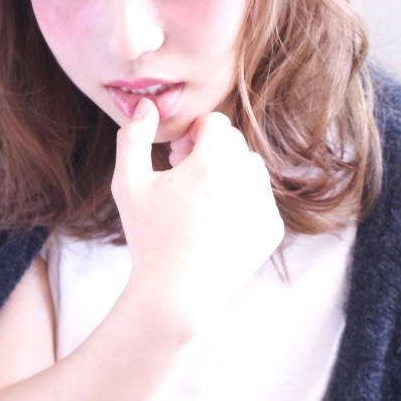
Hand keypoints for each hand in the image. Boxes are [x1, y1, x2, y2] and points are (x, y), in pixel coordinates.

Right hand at [113, 99, 284, 317]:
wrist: (175, 296)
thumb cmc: (149, 237)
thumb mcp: (129, 184)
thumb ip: (133, 136)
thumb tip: (147, 105)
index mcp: (214, 161)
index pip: (215, 122)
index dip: (192, 134)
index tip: (176, 156)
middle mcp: (246, 178)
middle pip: (234, 143)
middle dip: (209, 152)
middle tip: (182, 177)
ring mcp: (264, 204)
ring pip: (250, 168)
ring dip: (227, 174)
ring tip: (199, 200)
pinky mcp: (272, 228)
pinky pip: (259, 198)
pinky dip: (241, 203)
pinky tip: (214, 225)